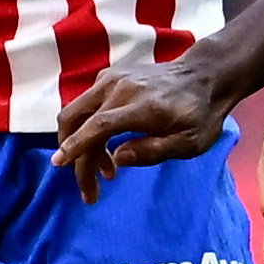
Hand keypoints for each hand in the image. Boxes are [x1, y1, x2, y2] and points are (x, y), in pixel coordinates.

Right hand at [52, 57, 231, 203]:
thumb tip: (118, 159)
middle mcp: (120, 87)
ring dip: (81, 143)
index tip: (59, 164)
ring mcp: (112, 78)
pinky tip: (109, 147)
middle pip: (75, 119)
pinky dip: (87, 126)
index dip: (76, 146)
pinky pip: (86, 104)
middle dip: (73, 154)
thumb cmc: (200, 115)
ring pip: (77, 112)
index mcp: (142, 106)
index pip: (98, 125)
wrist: (204, 76)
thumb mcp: (189, 143)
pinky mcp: (109, 76)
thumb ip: (154, 151)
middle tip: (90, 187)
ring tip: (107, 171)